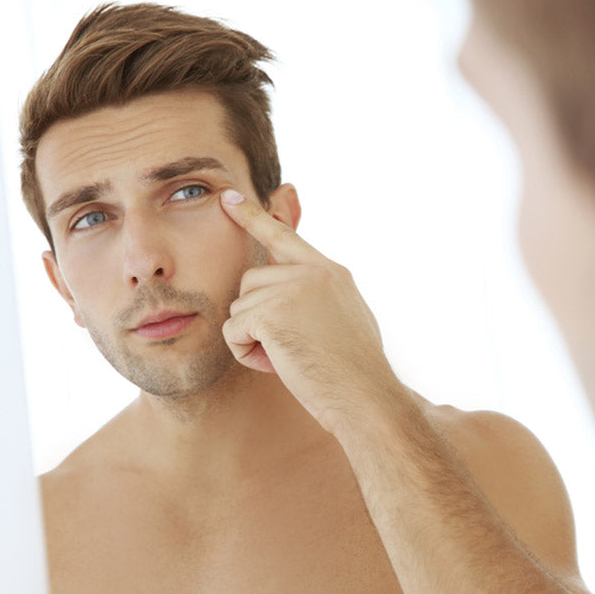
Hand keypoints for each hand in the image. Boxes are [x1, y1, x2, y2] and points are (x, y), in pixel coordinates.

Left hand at [219, 188, 396, 430]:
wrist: (366, 396)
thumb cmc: (355, 372)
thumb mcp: (346, 317)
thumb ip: (318, 296)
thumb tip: (287, 290)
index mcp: (331, 272)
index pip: (285, 236)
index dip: (253, 217)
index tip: (229, 198)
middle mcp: (313, 272)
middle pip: (251, 281)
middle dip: (256, 317)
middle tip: (287, 348)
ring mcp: (293, 289)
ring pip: (240, 307)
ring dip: (252, 338)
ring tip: (287, 357)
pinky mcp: (272, 312)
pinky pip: (233, 331)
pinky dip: (245, 354)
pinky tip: (276, 364)